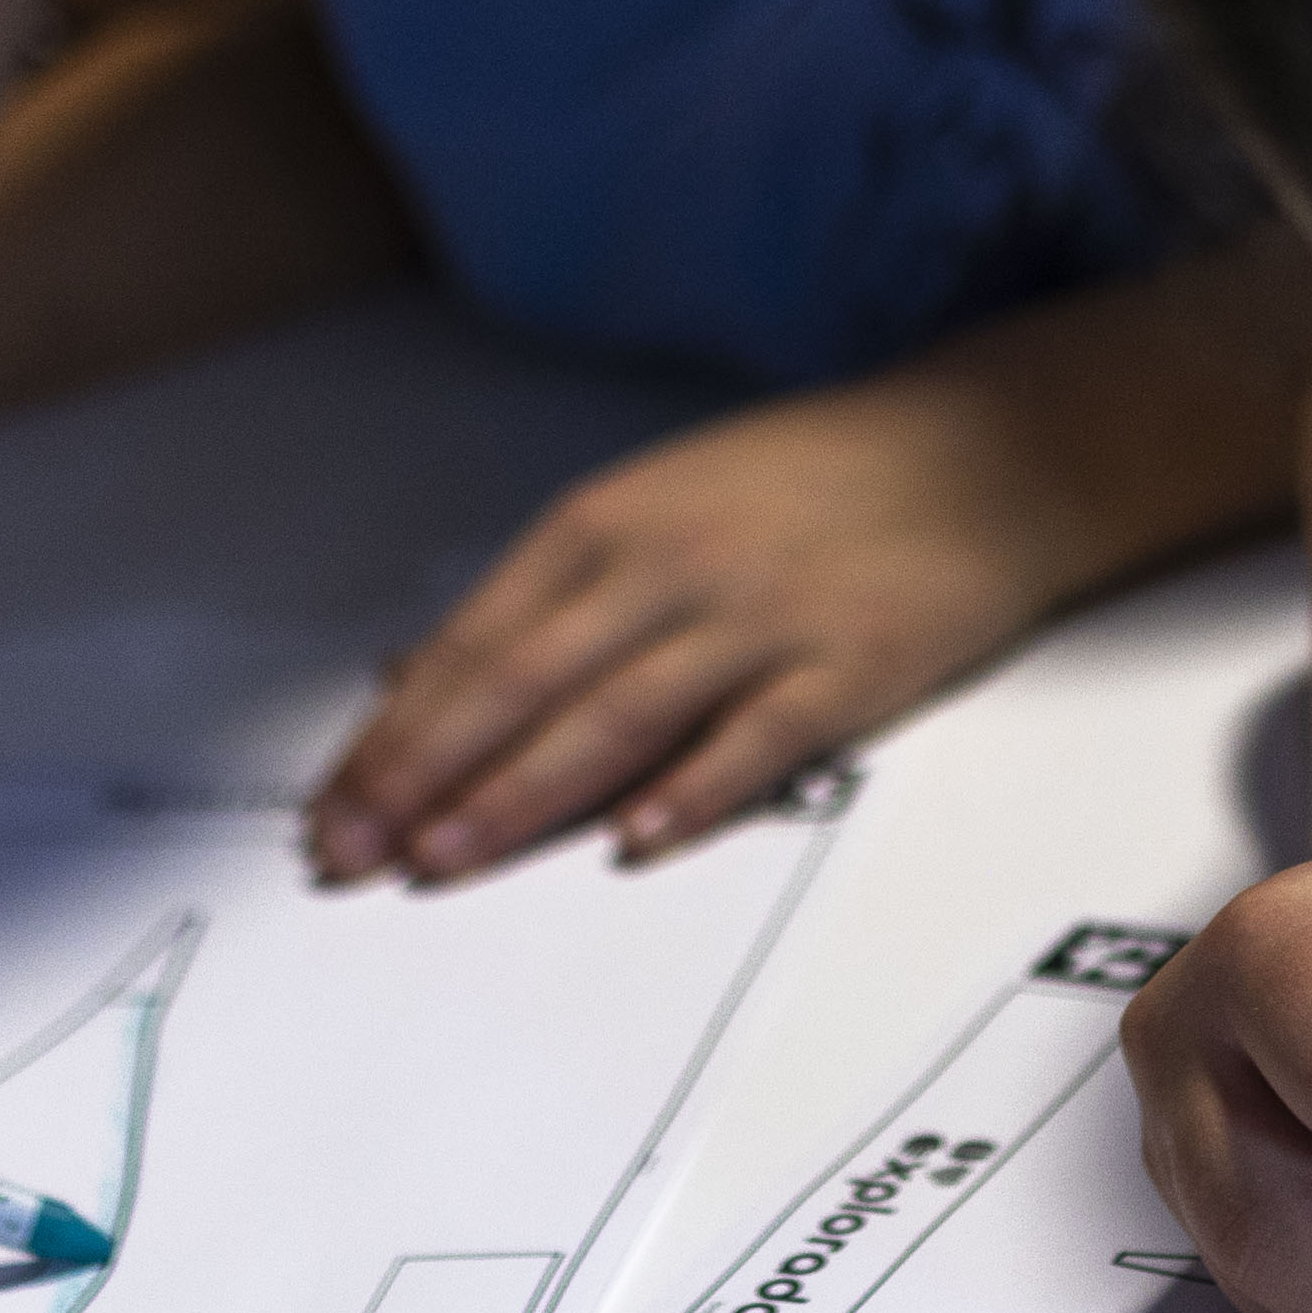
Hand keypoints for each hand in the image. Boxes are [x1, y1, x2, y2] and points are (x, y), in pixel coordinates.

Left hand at [307, 370, 1098, 879]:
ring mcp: (757, 616)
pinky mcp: (847, 666)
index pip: (473, 643)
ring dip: (521, 794)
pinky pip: (757, 738)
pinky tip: (632, 842)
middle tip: (352, 854)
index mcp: (606, 526)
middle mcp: (667, 566)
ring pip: (616, 714)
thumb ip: (534, 600)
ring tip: (445, 859)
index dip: (394, 733)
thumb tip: (406, 678)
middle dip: (424, 776)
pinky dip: (692, 790)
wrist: (979, 453)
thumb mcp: (649, 508)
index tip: (331, 808)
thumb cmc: (801, 487)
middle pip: (522, 683)